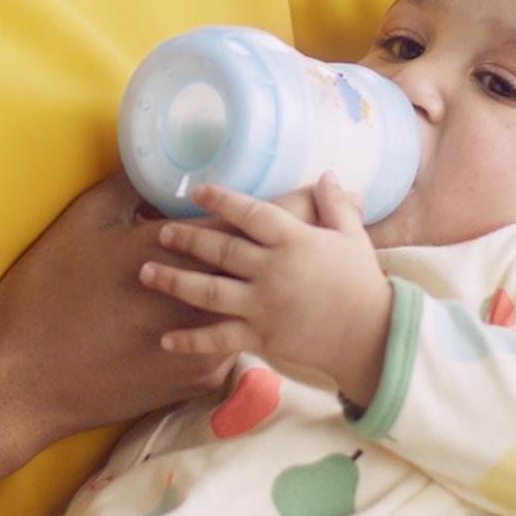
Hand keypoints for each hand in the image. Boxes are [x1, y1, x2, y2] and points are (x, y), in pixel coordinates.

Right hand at [0, 172, 233, 509]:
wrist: (27, 376)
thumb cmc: (49, 290)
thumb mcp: (83, 220)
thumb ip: (130, 186)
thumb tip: (156, 166)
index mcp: (179, 251)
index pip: (244, 220)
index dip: (256, 207)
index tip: (264, 201)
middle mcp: (204, 298)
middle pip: (256, 264)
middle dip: (261, 248)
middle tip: (267, 238)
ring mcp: (207, 344)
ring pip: (249, 307)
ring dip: (249, 290)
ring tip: (245, 276)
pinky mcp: (199, 379)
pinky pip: (230, 345)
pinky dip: (228, 329)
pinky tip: (214, 318)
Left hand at [138, 173, 392, 402]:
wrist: (370, 336)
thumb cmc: (361, 281)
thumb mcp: (351, 236)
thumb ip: (335, 204)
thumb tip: (326, 174)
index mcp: (293, 240)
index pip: (250, 213)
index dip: (221, 200)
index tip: (196, 191)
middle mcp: (272, 270)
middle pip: (220, 251)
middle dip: (186, 240)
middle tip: (161, 232)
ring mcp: (263, 306)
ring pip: (208, 292)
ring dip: (174, 282)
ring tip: (146, 272)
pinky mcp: (261, 336)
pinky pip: (219, 338)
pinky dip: (190, 341)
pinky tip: (164, 339)